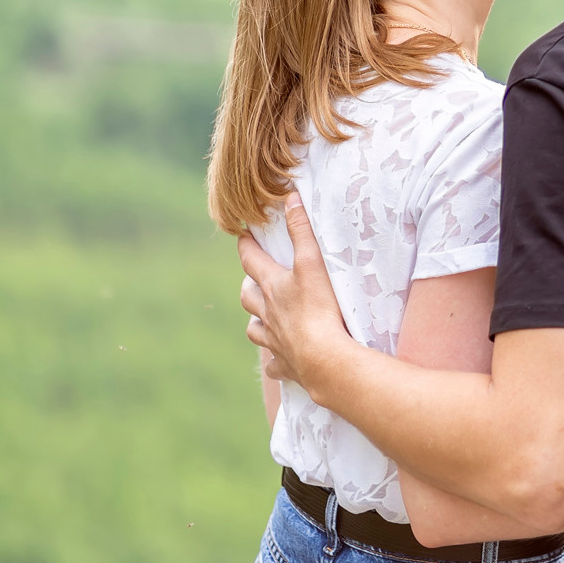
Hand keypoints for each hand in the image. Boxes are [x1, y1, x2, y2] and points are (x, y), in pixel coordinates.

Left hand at [239, 196, 357, 397]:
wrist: (323, 358)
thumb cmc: (319, 309)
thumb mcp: (312, 263)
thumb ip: (302, 231)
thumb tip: (290, 198)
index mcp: (272, 287)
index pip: (251, 260)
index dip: (246, 245)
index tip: (241, 235)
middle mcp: (267, 313)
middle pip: (248, 297)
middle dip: (249, 286)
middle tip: (254, 279)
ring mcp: (274, 340)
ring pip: (255, 329)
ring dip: (257, 320)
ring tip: (265, 317)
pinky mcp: (285, 364)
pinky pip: (273, 364)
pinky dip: (274, 359)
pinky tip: (279, 359)